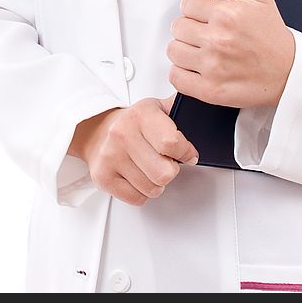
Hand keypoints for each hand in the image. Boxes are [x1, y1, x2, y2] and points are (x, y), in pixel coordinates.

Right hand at [67, 96, 197, 205]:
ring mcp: (110, 157)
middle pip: (165, 173)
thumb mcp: (157, 108)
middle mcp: (123, 135)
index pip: (172, 143)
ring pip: (153, 189)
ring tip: (149, 168)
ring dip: (156, 182)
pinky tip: (137, 176)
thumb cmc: (132, 123)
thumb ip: (180, 107)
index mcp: (140, 115)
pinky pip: (137, 198)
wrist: (97, 132)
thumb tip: (204, 104)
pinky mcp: (103, 177)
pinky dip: (141, 192)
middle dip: (171, 170)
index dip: (186, 153)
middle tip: (165, 161)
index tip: (187, 154)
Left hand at [167, 0, 295, 108]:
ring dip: (185, 49)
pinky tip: (197, 68)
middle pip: (178, 27)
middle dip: (191, 28)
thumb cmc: (272, 36)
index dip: (197, 8)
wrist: (289, 72)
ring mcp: (212, 66)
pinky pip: (176, 77)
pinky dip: (182, 73)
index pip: (187, 4)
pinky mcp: (209, 89)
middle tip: (208, 34)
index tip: (208, 16)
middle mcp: (218, 40)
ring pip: (173, 50)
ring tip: (203, 50)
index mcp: (227, 15)